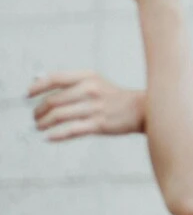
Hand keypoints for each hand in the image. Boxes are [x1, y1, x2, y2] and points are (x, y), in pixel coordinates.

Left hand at [28, 72, 144, 141]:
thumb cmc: (116, 98)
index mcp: (88, 77)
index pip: (55, 78)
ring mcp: (94, 108)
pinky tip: (50, 137)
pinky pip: (71, 130)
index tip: (29, 94)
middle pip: (54, 100)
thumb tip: (42, 85)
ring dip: (44, 123)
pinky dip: (56, 135)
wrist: (141, 109)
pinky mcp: (98, 124)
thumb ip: (72, 83)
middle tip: (36, 116)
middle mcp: (90, 90)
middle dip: (39, 110)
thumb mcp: (96, 82)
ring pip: (59, 116)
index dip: (38, 86)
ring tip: (40, 126)